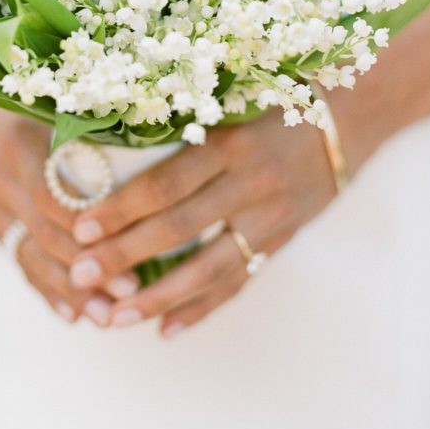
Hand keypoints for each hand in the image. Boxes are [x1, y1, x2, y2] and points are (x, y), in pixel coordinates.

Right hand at [0, 92, 139, 325]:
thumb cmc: (43, 95)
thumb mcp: (65, 100)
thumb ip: (102, 119)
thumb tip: (171, 133)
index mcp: (21, 146)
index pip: (53, 199)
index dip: (89, 230)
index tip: (130, 251)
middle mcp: (3, 180)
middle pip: (45, 235)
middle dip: (88, 269)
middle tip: (132, 293)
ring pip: (31, 258)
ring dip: (71, 292)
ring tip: (109, 318)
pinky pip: (20, 262)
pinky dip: (47, 291)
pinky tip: (74, 316)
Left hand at [68, 96, 375, 336]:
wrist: (350, 118)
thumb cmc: (275, 99)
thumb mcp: (230, 102)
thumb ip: (182, 124)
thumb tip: (107, 145)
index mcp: (228, 142)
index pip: (165, 182)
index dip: (120, 208)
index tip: (79, 228)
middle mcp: (249, 182)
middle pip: (178, 227)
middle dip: (124, 255)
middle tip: (80, 276)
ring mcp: (269, 216)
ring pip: (208, 267)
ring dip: (159, 296)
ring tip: (115, 317)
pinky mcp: (282, 239)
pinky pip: (239, 282)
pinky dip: (201, 308)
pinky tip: (166, 329)